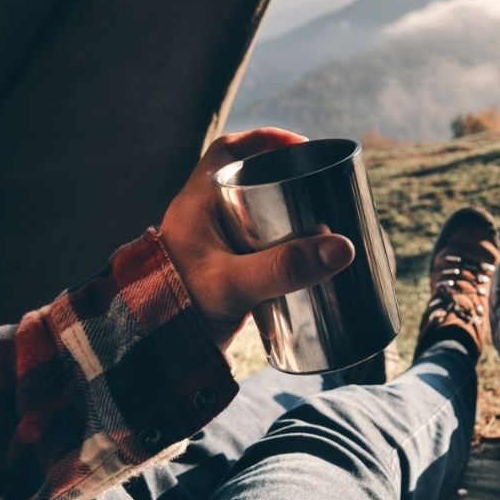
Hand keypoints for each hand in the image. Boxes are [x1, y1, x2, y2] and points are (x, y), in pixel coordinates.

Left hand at [160, 128, 355, 350]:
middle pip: (249, 181)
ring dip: (290, 214)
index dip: (264, 140)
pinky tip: (310, 258)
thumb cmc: (181, 311)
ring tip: (327, 218)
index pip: (227, 152)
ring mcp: (217, 248)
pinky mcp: (229, 275)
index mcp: (196, 204)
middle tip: (323, 186)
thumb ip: (285, 267)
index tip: (301, 146)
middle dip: (288, 178)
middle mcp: (205, 220)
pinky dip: (285, 246)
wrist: (155, 359)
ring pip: (257, 215)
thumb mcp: (236, 284)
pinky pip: (261, 247)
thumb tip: (343, 247)